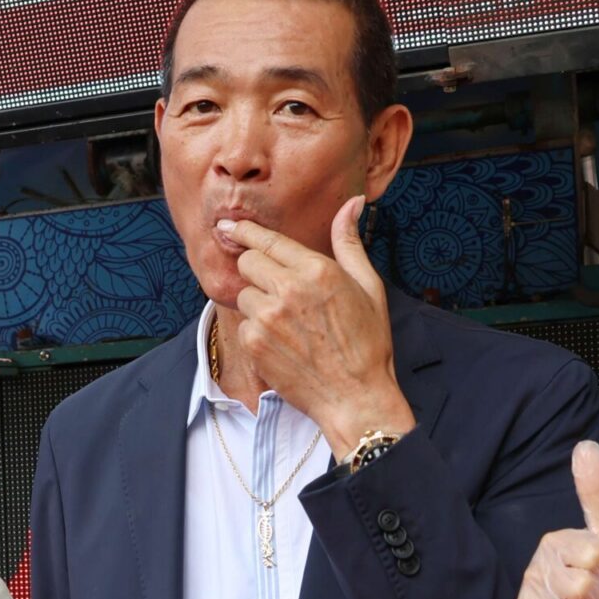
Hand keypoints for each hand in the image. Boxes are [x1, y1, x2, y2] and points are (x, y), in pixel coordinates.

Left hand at [225, 196, 414, 454]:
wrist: (354, 395)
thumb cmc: (366, 342)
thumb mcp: (368, 286)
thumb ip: (350, 243)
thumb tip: (351, 204)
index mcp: (318, 270)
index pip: (268, 241)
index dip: (246, 231)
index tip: (230, 225)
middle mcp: (289, 289)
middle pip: (247, 262)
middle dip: (258, 270)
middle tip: (278, 288)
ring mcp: (267, 317)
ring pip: (243, 294)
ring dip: (258, 303)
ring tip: (288, 323)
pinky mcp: (253, 342)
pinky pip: (244, 324)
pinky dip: (257, 331)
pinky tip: (282, 343)